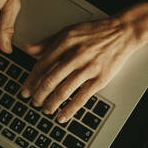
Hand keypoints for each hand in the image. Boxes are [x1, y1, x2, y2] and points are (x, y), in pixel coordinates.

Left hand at [21, 1, 147, 123]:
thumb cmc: (95, 32)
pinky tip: (62, 116)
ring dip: (51, 103)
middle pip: (50, 80)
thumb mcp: (68, 31)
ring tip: (46, 109)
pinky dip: (69, 109)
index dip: (31, 80)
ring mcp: (88, 68)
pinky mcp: (100, 79)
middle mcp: (75, 55)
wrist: (122, 32)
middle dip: (38, 95)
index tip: (26, 90)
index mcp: (65, 43)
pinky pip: (81, 98)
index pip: (42, 65)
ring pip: (63, 91)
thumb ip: (47, 42)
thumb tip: (28, 49)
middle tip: (33, 102)